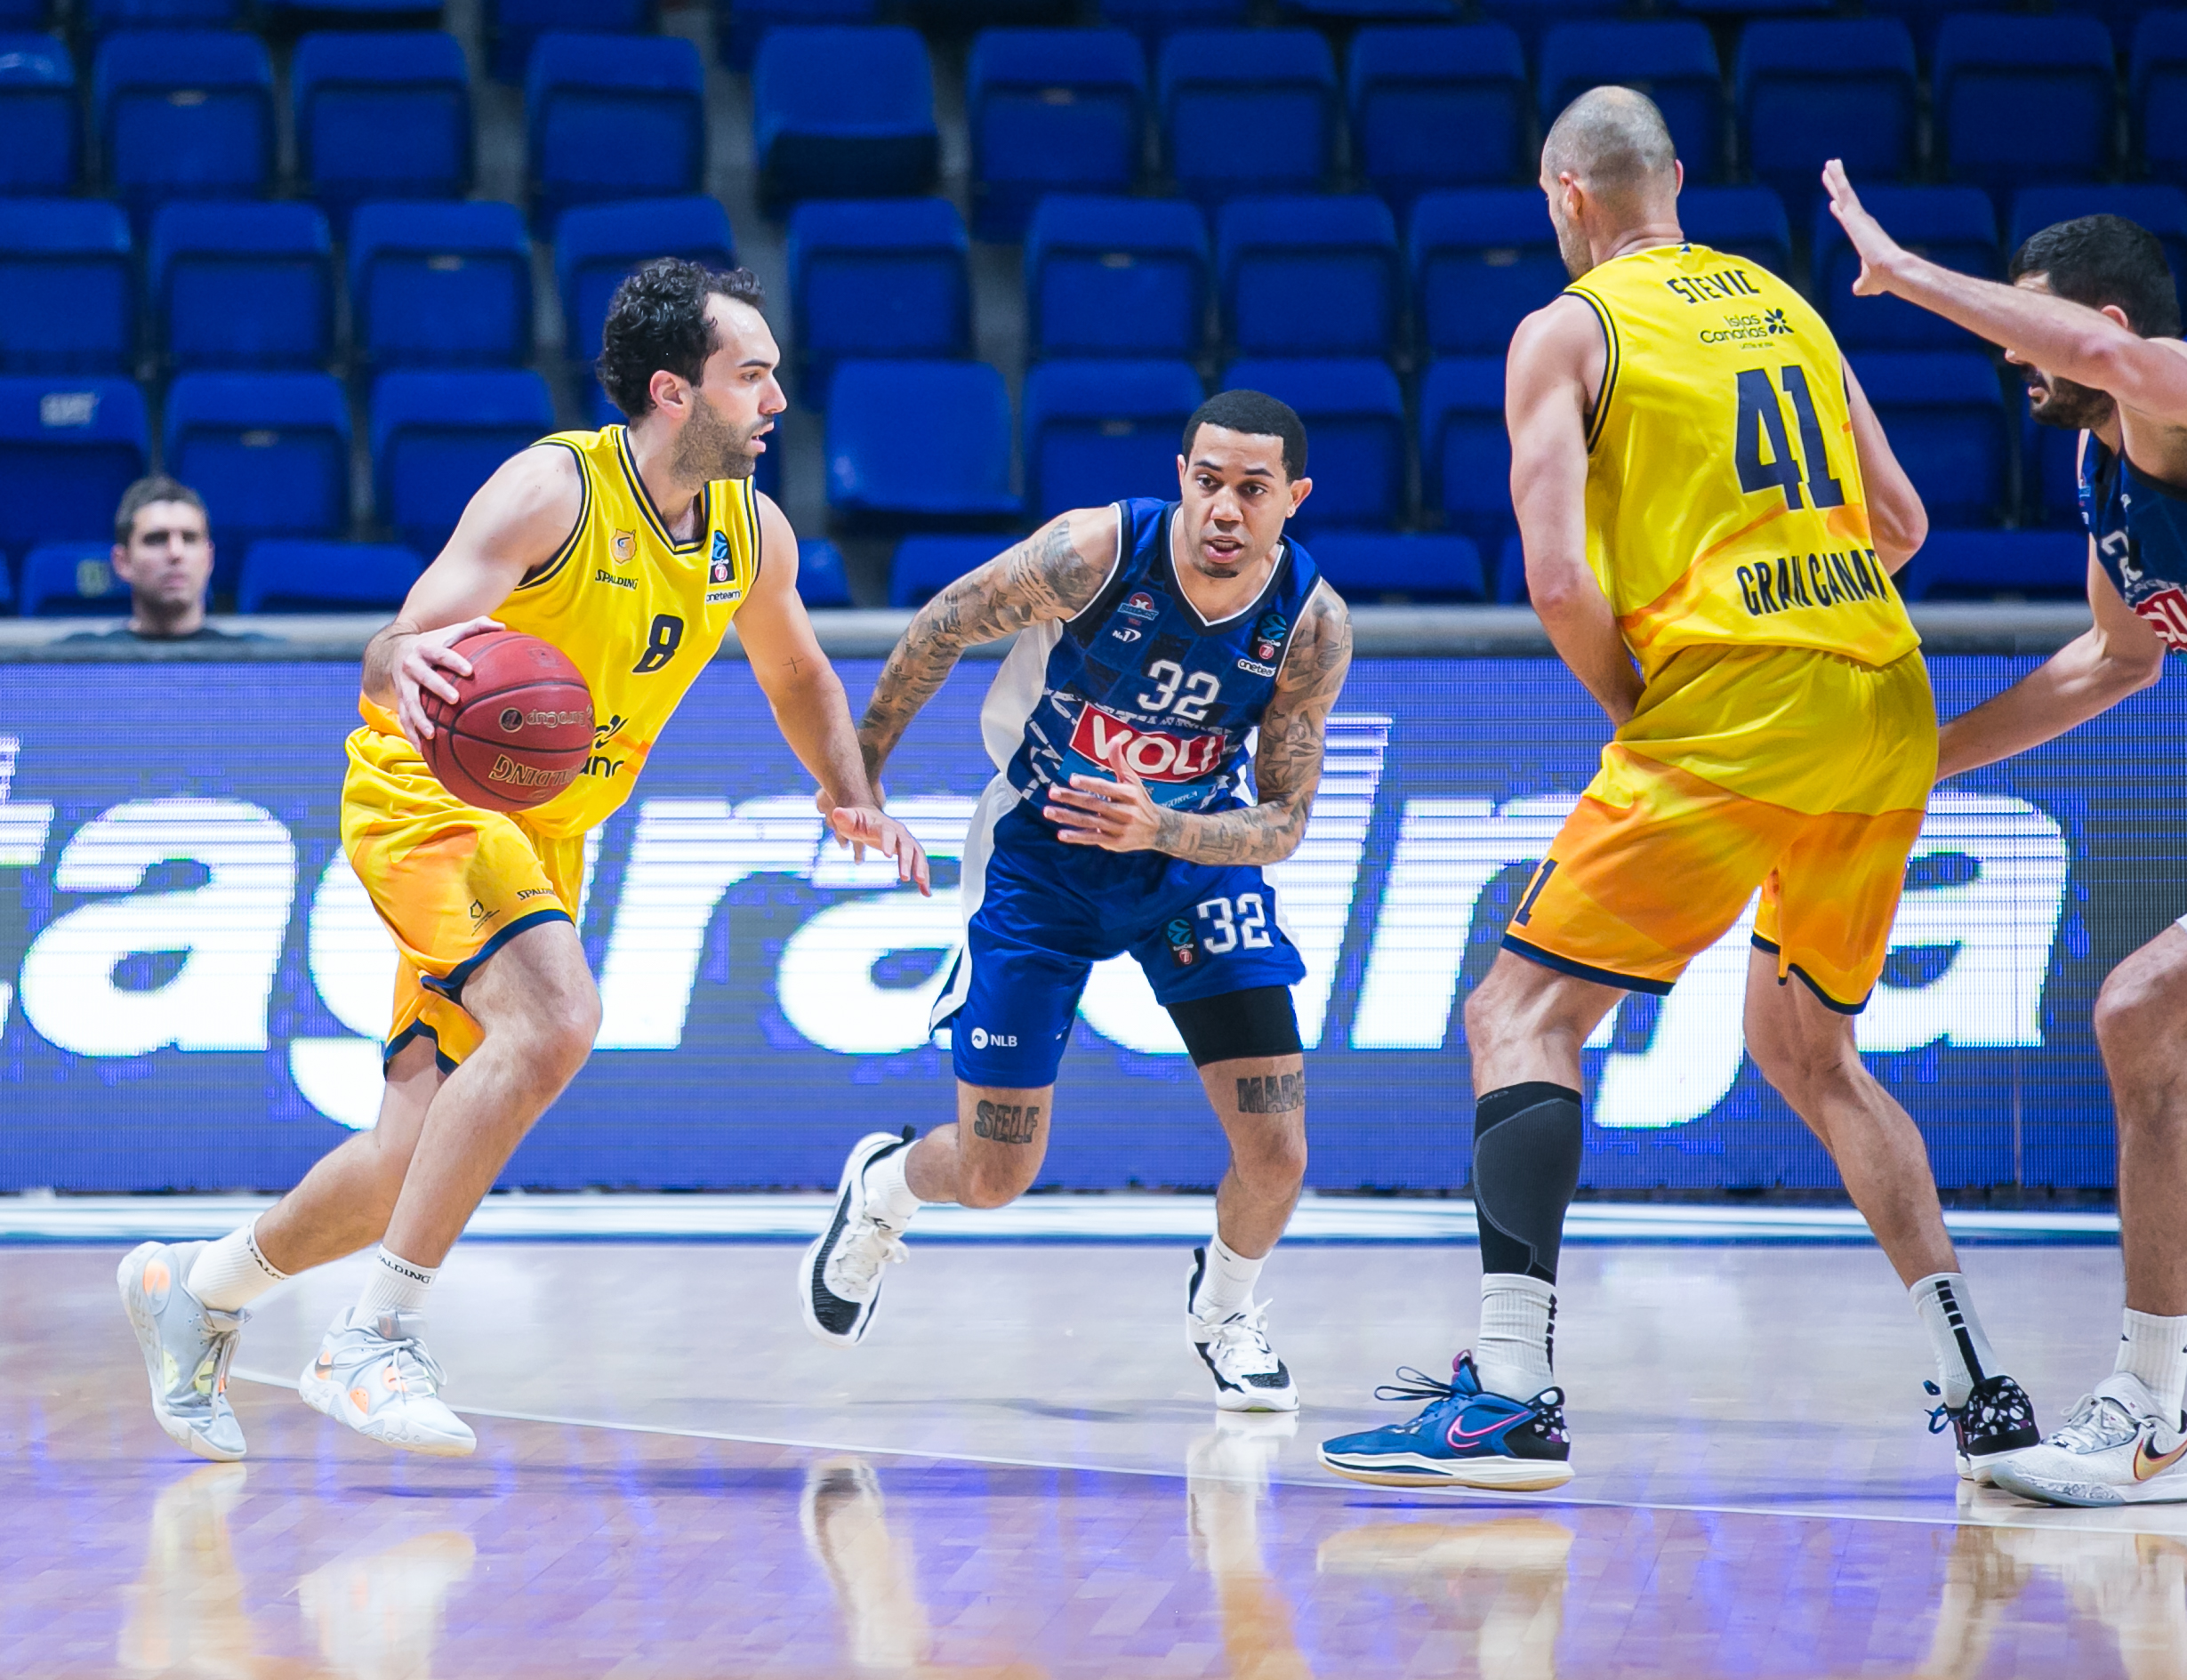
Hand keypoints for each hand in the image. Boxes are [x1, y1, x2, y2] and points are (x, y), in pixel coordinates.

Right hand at [395, 616, 502, 750]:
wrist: (393, 651)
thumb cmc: (433, 642)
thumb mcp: (451, 631)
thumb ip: (475, 627)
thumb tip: (502, 626)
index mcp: (426, 649)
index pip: (442, 654)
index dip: (454, 661)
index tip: (469, 670)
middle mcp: (412, 666)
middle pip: (424, 678)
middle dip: (438, 688)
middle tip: (455, 699)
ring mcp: (404, 685)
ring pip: (409, 703)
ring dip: (419, 719)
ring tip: (432, 735)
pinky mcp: (399, 700)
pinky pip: (403, 718)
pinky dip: (411, 734)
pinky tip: (422, 750)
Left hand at [825, 804, 930, 894]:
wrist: (870, 818)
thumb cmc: (856, 821)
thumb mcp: (847, 820)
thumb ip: (844, 818)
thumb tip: (837, 813)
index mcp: (882, 825)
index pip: (886, 832)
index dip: (887, 842)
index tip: (887, 856)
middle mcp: (899, 832)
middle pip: (906, 845)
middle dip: (907, 861)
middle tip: (905, 878)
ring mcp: (906, 841)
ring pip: (918, 854)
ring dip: (921, 869)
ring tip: (922, 886)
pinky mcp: (910, 851)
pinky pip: (920, 864)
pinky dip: (924, 877)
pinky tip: (926, 893)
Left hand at [1044, 741, 1170, 852]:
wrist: (1157, 829)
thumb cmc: (1139, 800)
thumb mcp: (1133, 780)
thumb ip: (1119, 761)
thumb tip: (1114, 738)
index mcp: (1129, 794)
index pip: (1106, 787)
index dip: (1089, 783)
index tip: (1072, 779)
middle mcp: (1125, 812)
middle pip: (1093, 804)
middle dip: (1071, 798)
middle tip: (1052, 792)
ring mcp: (1119, 828)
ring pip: (1089, 822)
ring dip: (1067, 817)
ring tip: (1048, 811)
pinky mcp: (1114, 843)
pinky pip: (1092, 839)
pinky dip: (1077, 837)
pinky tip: (1061, 834)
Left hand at [1821, 159, 1905, 297]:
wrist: (1891, 271)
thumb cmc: (1882, 278)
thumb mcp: (1867, 283)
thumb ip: (1861, 284)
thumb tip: (1858, 290)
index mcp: (1862, 235)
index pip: (1849, 219)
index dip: (1841, 210)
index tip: (1834, 203)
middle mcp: (1861, 222)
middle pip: (1845, 200)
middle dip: (1837, 187)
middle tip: (1831, 172)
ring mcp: (1858, 216)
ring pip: (1844, 192)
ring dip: (1836, 177)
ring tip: (1830, 163)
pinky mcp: (1856, 213)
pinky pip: (1844, 191)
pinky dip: (1838, 178)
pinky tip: (1832, 167)